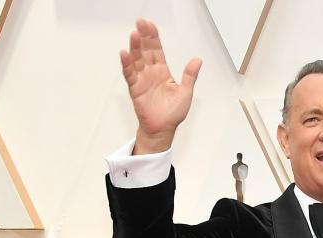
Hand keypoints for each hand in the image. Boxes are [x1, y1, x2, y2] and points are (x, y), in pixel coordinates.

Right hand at [119, 19, 201, 154]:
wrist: (163, 129)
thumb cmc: (173, 112)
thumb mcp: (186, 92)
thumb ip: (189, 75)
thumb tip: (197, 60)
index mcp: (163, 72)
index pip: (157, 51)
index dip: (154, 38)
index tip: (150, 25)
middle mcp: (150, 73)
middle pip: (146, 51)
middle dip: (144, 37)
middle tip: (141, 22)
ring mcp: (142, 80)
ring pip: (137, 60)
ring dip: (135, 47)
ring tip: (134, 34)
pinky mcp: (135, 89)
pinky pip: (130, 75)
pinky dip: (127, 64)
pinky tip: (124, 53)